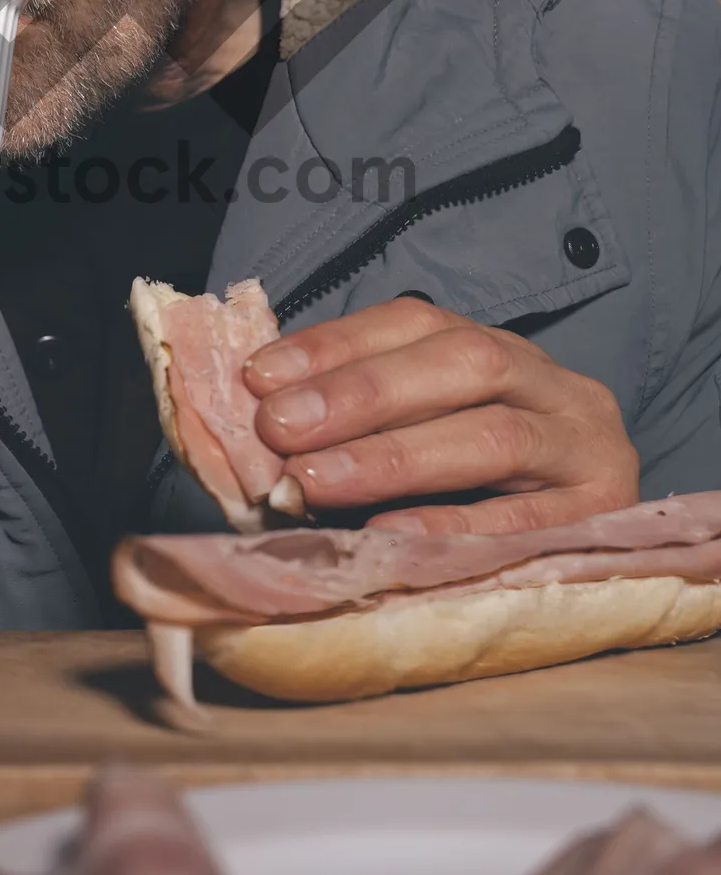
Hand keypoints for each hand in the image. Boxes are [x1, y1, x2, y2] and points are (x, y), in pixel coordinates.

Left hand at [244, 296, 638, 534]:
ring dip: (394, 456)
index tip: (260, 376)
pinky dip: (452, 525)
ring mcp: (591, 450)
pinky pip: (525, 522)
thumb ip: (363, 421)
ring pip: (495, 435)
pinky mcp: (606, 519)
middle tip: (279, 427)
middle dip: (363, 393)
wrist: (613, 552)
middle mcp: (556, 386)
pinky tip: (389, 534)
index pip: (418, 322)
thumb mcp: (437, 433)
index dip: (337, 344)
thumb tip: (261, 422)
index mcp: (505, 351)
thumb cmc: (492, 490)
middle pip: (463, 365)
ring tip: (313, 481)